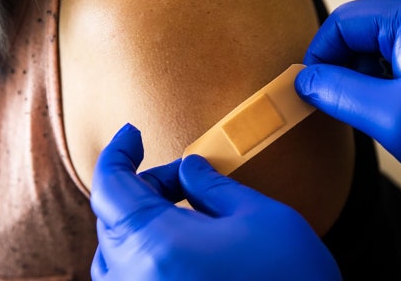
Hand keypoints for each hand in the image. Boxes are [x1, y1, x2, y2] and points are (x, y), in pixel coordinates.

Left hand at [90, 124, 340, 279]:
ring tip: (187, 211)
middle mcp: (133, 279)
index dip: (118, 151)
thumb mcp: (259, 216)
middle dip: (149, 186)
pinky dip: (144, 249)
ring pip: (118, 248)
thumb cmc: (290, 280)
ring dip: (145, 219)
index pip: (110, 185)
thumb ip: (213, 184)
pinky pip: (128, 275)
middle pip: (115, 215)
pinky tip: (181, 244)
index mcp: (156, 245)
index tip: (133, 133)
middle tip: (190, 178)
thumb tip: (188, 168)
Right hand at [295, 0, 400, 210]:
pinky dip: (396, 86)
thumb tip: (307, 81)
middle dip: (345, 71)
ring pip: (388, 50)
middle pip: (366, 33)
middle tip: (341, 109)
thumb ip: (340, 93)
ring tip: (377, 117)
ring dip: (371, 82)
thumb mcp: (392, 118)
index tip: (310, 90)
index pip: (344, 21)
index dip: (319, 57)